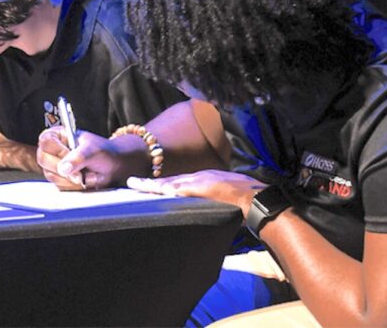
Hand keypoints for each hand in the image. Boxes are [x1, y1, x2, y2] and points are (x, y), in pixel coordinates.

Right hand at [37, 126, 148, 190]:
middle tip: (79, 174)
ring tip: (85, 175)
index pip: (46, 141)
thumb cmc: (103, 152)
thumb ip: (79, 157)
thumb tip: (64, 168)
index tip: (70, 156)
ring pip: (51, 175)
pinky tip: (82, 181)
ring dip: (69, 179)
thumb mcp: (93, 150)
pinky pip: (59, 185)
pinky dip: (72, 186)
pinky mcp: (58, 178)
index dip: (57, 151)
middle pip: (44, 159)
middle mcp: (53, 150)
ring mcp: (54, 165)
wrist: (112, 166)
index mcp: (58, 135)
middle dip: (63, 169)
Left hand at [126, 170, 266, 216]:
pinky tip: (150, 189)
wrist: (256, 197)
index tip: (147, 186)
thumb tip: (210, 208)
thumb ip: (214, 200)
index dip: (161, 184)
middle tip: (131, 183)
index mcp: (203, 180)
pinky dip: (163, 188)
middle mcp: (198, 178)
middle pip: (168, 180)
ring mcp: (197, 182)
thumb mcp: (226, 196)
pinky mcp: (198, 188)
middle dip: (150, 183)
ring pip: (168, 182)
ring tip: (133, 185)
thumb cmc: (245, 199)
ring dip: (150, 185)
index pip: (177, 182)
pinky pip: (175, 188)